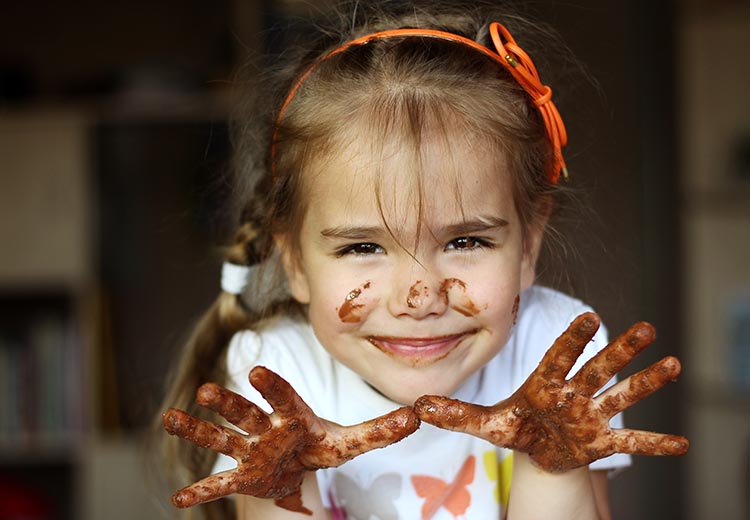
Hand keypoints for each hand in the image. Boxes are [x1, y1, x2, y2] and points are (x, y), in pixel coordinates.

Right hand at [163, 366, 418, 513]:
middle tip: (206, 389)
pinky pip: (219, 484)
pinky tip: (178, 500)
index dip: (271, 386)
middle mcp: (266, 429)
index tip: (257, 371)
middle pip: (245, 414)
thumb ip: (381, 428)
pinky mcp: (243, 476)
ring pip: (222, 439)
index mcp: (292, 417)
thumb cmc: (321, 443)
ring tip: (171, 418)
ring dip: (199, 430)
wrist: (299, 462)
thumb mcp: (352, 439)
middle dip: (228, 403)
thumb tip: (418, 416)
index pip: (282, 397)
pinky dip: (201, 493)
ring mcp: (250, 452)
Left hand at [414, 312, 688, 472]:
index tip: (591, 315)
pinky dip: (654, 443)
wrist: (539, 450)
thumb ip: (455, 414)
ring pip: (622, 395)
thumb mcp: (486, 422)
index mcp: (546, 382)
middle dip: (622, 349)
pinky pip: (631, 442)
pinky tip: (682, 443)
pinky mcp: (602, 440)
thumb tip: (417, 407)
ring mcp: (591, 415)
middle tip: (647, 328)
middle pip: (599, 368)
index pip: (561, 355)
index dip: (574, 338)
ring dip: (647, 382)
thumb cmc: (517, 427)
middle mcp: (574, 392)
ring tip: (672, 365)